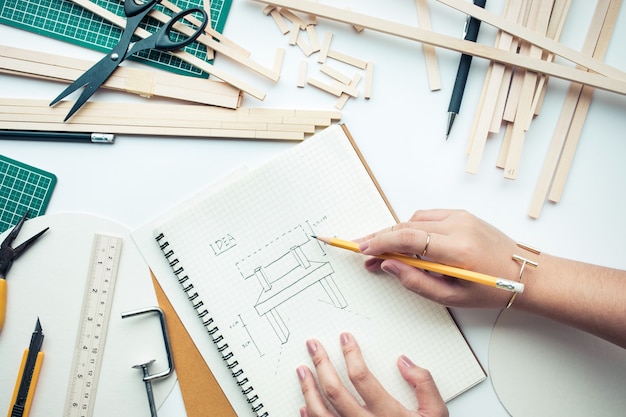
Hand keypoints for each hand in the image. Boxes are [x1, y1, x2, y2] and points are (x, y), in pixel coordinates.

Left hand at [296, 332, 447, 416]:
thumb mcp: (436, 414)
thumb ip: (424, 385)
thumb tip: (405, 362)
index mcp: (388, 414)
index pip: (361, 377)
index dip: (350, 354)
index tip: (344, 339)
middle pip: (335, 391)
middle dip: (321, 364)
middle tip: (313, 347)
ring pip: (321, 412)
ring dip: (308, 389)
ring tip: (302, 371)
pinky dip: (308, 416)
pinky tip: (303, 404)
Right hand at [358, 209, 521, 307]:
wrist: (523, 274)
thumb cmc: (491, 289)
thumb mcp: (452, 296)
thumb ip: (415, 282)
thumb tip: (388, 265)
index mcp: (457, 249)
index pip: (408, 238)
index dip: (380, 242)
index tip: (363, 249)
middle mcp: (458, 226)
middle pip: (406, 226)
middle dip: (381, 238)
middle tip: (363, 250)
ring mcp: (461, 216)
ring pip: (414, 219)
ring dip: (395, 233)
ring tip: (382, 251)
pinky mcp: (462, 214)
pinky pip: (427, 217)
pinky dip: (412, 228)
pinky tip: (406, 243)